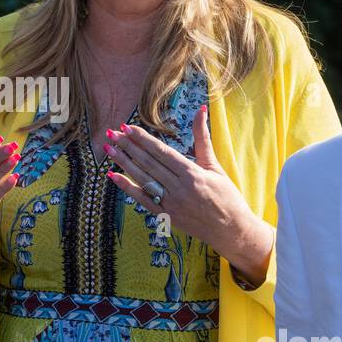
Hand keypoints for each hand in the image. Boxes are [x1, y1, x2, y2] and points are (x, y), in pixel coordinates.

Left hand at [102, 104, 272, 284]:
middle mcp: (179, 188)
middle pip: (148, 163)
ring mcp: (170, 203)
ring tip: (109, 148)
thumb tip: (200, 110)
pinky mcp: (165, 216)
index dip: (143, 139)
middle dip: (128, 146)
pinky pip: (142, 199)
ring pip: (142, 179)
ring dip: (123, 162)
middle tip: (112, 132)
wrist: (232, 231)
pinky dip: (126, 187)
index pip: (161, 152)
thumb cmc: (227, 196)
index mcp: (192, 174)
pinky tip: (112, 175)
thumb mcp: (215, 166)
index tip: (127, 127)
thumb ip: (203, 139)